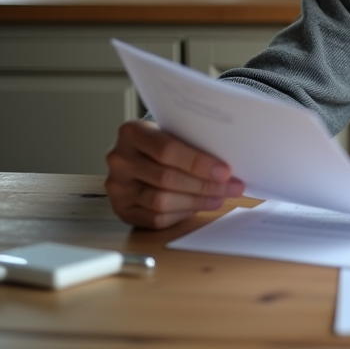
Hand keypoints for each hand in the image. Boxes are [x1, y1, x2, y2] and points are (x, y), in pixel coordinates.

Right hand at [104, 120, 243, 228]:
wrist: (137, 154)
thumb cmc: (163, 141)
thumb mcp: (173, 132)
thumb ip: (192, 143)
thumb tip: (228, 166)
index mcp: (131, 133)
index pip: (167, 150)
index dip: (198, 163)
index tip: (225, 171)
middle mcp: (119, 159)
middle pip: (166, 178)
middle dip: (205, 185)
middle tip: (232, 188)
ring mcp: (117, 187)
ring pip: (161, 201)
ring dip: (196, 201)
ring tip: (219, 198)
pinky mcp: (121, 209)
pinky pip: (155, 218)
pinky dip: (182, 214)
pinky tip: (199, 206)